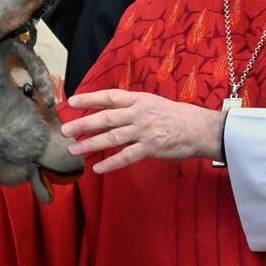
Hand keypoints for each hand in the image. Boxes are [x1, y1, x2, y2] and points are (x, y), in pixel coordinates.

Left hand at [61, 89, 225, 172]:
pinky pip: (127, 156)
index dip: (90, 98)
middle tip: (64, 130)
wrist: (201, 129)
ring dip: (91, 144)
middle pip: (106, 118)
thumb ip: (131, 107)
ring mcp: (145, 131)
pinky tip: (97, 168)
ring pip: (112, 137)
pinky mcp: (151, 148)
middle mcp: (139, 114)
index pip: (110, 96)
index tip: (71, 100)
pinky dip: (111, 162)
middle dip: (83, 123)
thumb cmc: (175, 117)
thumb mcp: (153, 104)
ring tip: (74, 150)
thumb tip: (107, 112)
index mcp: (139, 100)